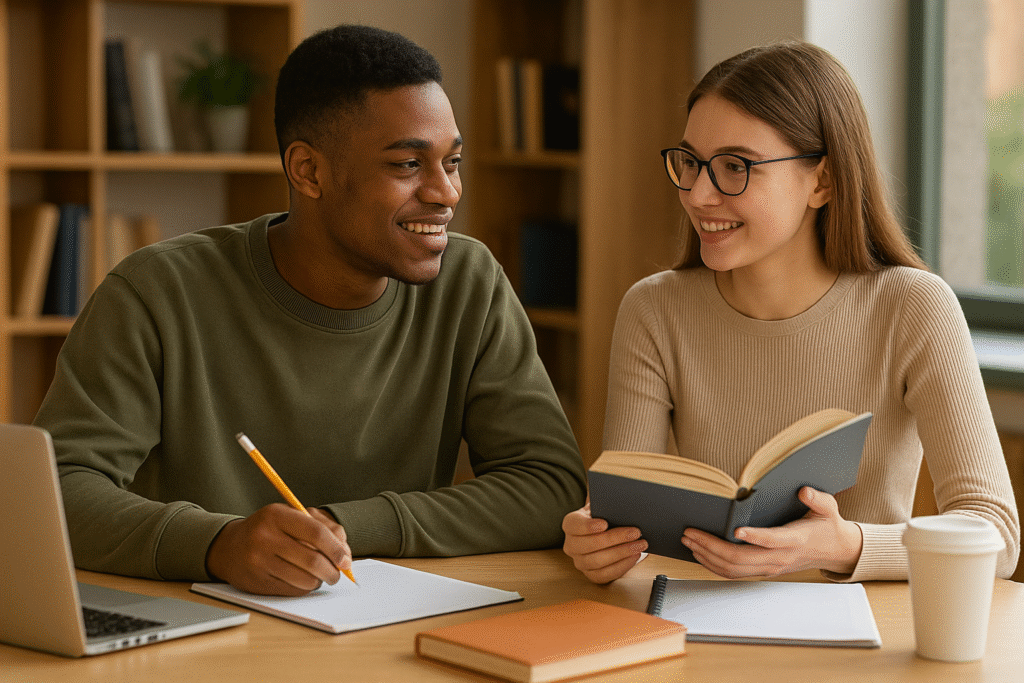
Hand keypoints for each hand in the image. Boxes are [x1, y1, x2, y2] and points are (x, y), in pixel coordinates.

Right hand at [206, 503, 352, 595]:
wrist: (229, 547)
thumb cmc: (269, 529)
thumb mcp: (292, 516)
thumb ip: (324, 527)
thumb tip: (346, 553)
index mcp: (276, 515)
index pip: (316, 533)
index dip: (336, 549)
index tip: (347, 559)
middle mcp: (265, 538)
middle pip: (313, 560)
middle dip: (333, 570)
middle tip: (339, 573)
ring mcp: (259, 561)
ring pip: (305, 579)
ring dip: (320, 580)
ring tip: (320, 575)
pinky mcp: (257, 582)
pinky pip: (293, 590)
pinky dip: (305, 588)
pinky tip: (304, 580)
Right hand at [562, 502, 647, 583]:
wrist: (605, 532)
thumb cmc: (604, 516)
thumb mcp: (603, 507)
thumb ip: (607, 506)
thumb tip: (621, 509)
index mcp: (571, 524)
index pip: (574, 525)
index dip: (588, 526)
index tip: (605, 523)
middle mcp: (571, 545)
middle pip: (589, 545)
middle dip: (614, 539)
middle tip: (635, 532)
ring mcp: (579, 562)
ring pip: (597, 561)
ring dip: (621, 553)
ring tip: (639, 545)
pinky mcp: (591, 574)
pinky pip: (604, 575)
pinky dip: (621, 566)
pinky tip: (634, 556)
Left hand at [681, 487, 862, 578]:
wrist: (835, 551)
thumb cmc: (827, 526)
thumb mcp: (828, 509)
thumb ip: (818, 500)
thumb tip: (804, 491)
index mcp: (795, 540)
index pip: (772, 541)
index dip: (754, 537)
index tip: (735, 530)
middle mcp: (780, 558)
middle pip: (742, 559)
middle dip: (712, 547)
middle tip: (691, 533)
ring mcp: (771, 567)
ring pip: (735, 570)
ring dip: (708, 557)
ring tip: (689, 542)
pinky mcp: (764, 571)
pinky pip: (736, 573)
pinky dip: (715, 566)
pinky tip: (700, 554)